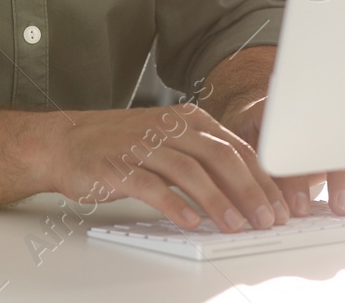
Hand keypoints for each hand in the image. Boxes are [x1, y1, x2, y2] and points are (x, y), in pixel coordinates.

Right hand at [34, 105, 290, 232]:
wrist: (64, 142)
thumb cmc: (120, 146)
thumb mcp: (168, 141)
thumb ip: (204, 159)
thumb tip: (246, 192)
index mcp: (186, 119)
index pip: (235, 147)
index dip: (262, 178)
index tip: (280, 205)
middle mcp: (168, 128)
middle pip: (219, 156)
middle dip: (249, 190)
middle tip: (267, 218)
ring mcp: (142, 145)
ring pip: (189, 170)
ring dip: (217, 201)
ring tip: (236, 225)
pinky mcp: (117, 166)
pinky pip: (150, 185)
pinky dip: (173, 204)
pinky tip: (189, 221)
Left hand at [216, 95, 344, 216]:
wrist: (266, 115)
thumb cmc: (257, 134)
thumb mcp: (249, 146)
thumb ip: (259, 168)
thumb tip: (265, 202)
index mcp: (284, 117)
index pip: (295, 145)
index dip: (297, 180)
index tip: (298, 206)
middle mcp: (316, 118)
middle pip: (334, 143)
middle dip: (339, 179)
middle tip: (340, 207)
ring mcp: (336, 126)